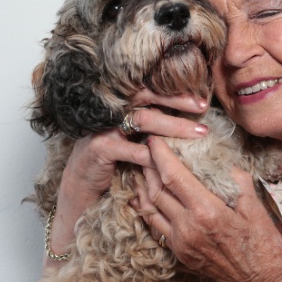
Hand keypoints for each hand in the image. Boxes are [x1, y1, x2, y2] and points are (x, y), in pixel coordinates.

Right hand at [45, 90, 208, 267]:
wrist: (79, 190)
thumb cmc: (111, 166)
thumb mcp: (132, 143)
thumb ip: (151, 131)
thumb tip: (189, 125)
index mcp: (120, 107)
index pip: (149, 91)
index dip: (174, 93)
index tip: (201, 101)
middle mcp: (111, 112)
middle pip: (148, 98)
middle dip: (177, 102)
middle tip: (202, 107)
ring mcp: (104, 128)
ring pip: (144, 120)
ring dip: (174, 125)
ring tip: (197, 133)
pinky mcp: (100, 148)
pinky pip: (134, 150)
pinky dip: (155, 156)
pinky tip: (172, 161)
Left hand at [140, 136, 281, 281]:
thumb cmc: (266, 245)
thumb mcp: (256, 207)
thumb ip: (236, 181)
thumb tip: (221, 162)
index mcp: (207, 212)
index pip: (174, 176)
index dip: (161, 155)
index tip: (155, 139)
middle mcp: (188, 228)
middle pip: (156, 190)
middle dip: (148, 166)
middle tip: (145, 149)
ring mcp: (181, 244)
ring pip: (150, 209)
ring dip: (143, 186)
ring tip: (141, 169)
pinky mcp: (180, 255)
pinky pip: (156, 227)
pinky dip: (147, 209)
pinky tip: (145, 199)